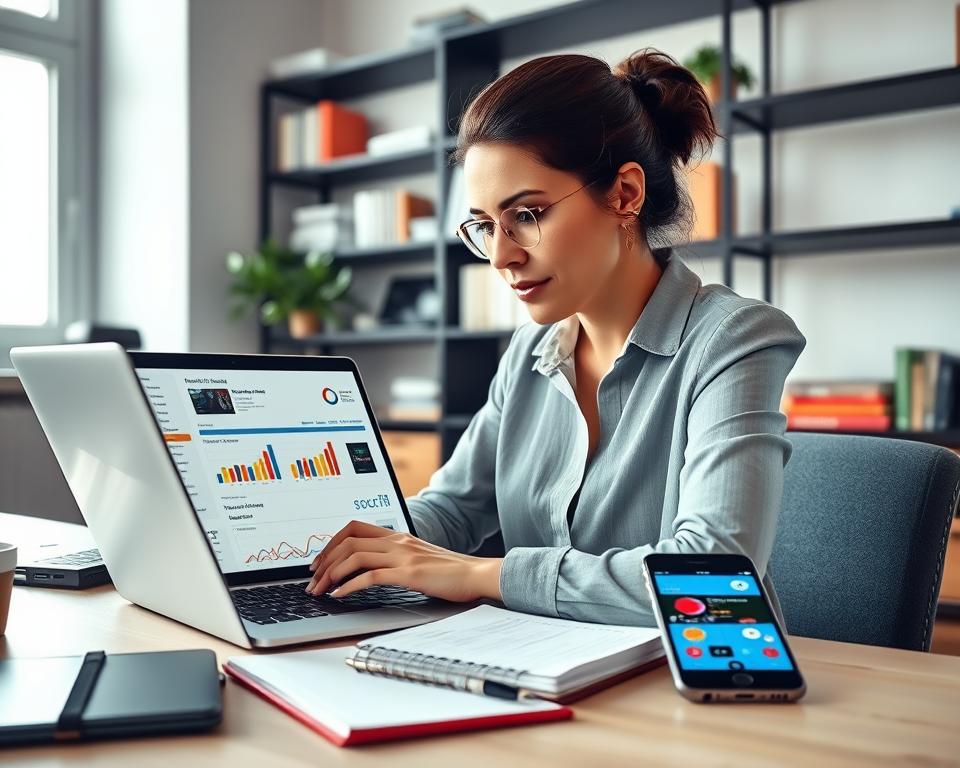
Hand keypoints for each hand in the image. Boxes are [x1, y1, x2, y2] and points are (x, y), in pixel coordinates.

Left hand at [304, 520, 501, 602]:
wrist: (477, 575)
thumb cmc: (450, 572)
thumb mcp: (418, 559)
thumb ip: (396, 558)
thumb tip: (369, 570)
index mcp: (398, 536)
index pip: (354, 528)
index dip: (331, 543)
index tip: (319, 561)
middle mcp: (397, 541)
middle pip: (348, 541)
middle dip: (324, 561)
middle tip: (312, 580)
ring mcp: (403, 556)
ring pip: (354, 556)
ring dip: (331, 574)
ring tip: (320, 591)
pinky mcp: (409, 573)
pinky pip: (371, 575)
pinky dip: (349, 586)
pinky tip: (340, 596)